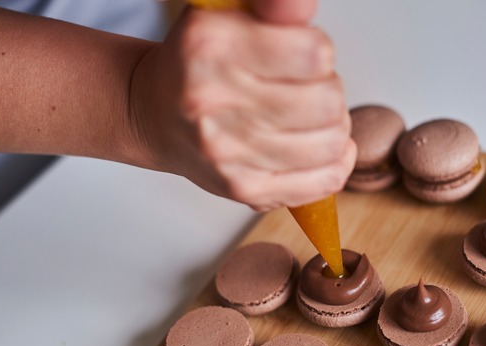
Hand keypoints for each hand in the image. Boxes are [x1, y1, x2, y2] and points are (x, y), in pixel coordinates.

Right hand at [127, 0, 355, 211]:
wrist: (152, 115)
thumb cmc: (199, 64)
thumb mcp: (230, 16)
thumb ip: (275, 7)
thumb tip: (302, 4)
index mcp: (211, 45)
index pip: (314, 54)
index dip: (317, 51)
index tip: (300, 55)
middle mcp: (212, 101)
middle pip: (326, 102)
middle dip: (327, 91)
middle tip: (305, 89)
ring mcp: (226, 152)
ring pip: (331, 143)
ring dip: (331, 127)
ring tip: (307, 118)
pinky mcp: (241, 188)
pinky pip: (322, 182)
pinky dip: (333, 164)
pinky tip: (316, 148)